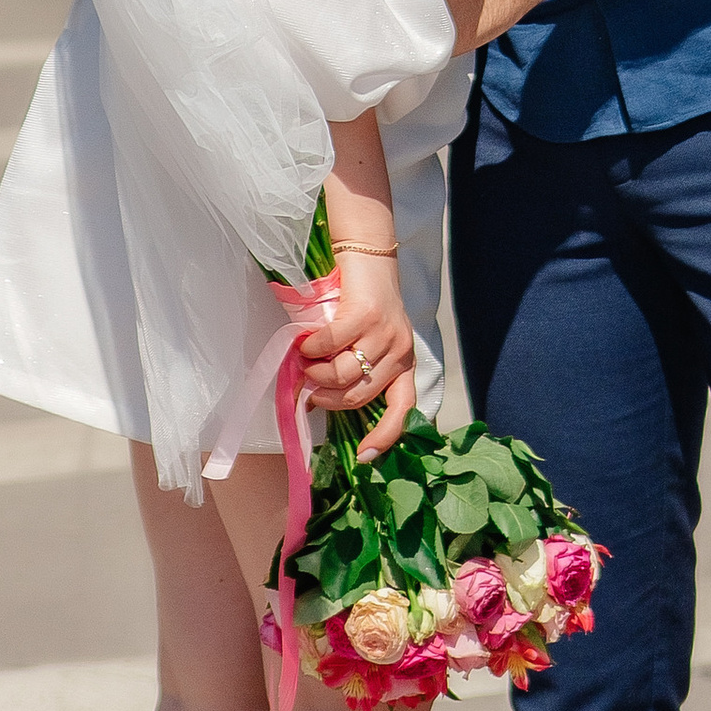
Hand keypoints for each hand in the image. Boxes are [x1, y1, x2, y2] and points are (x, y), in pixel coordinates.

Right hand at [300, 246, 415, 459]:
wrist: (368, 253)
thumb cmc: (366, 300)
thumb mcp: (373, 339)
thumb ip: (358, 368)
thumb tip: (321, 400)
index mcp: (405, 364)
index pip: (403, 411)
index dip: (384, 437)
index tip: (363, 457)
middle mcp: (400, 353)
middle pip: (358, 397)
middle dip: (327, 398)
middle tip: (310, 387)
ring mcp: (385, 334)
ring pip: (343, 375)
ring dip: (316, 374)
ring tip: (306, 364)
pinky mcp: (365, 315)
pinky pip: (330, 344)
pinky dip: (312, 349)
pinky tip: (305, 343)